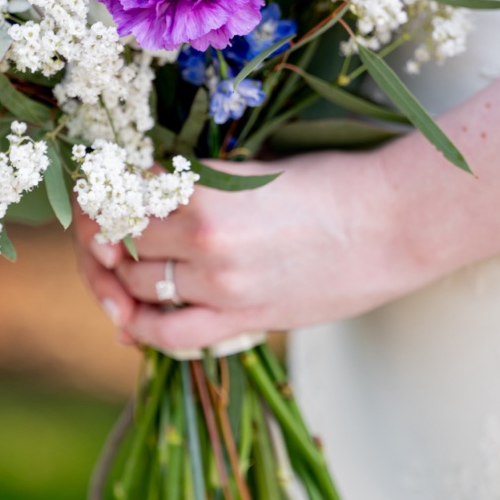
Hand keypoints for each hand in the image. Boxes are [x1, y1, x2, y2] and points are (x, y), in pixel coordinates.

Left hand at [72, 148, 419, 354]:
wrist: (396, 226)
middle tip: (105, 230)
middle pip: (119, 240)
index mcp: (206, 190)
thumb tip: (145, 188)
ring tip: (123, 267)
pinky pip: (169, 334)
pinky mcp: (244, 320)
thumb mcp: (257, 166)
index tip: (102, 189)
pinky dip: (139, 325)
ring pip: (137, 286)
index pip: (121, 193)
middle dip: (105, 234)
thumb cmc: (336, 182)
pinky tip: (131, 315)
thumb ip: (201, 180)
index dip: (102, 191)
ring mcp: (222, 286)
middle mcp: (205, 240)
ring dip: (122, 277)